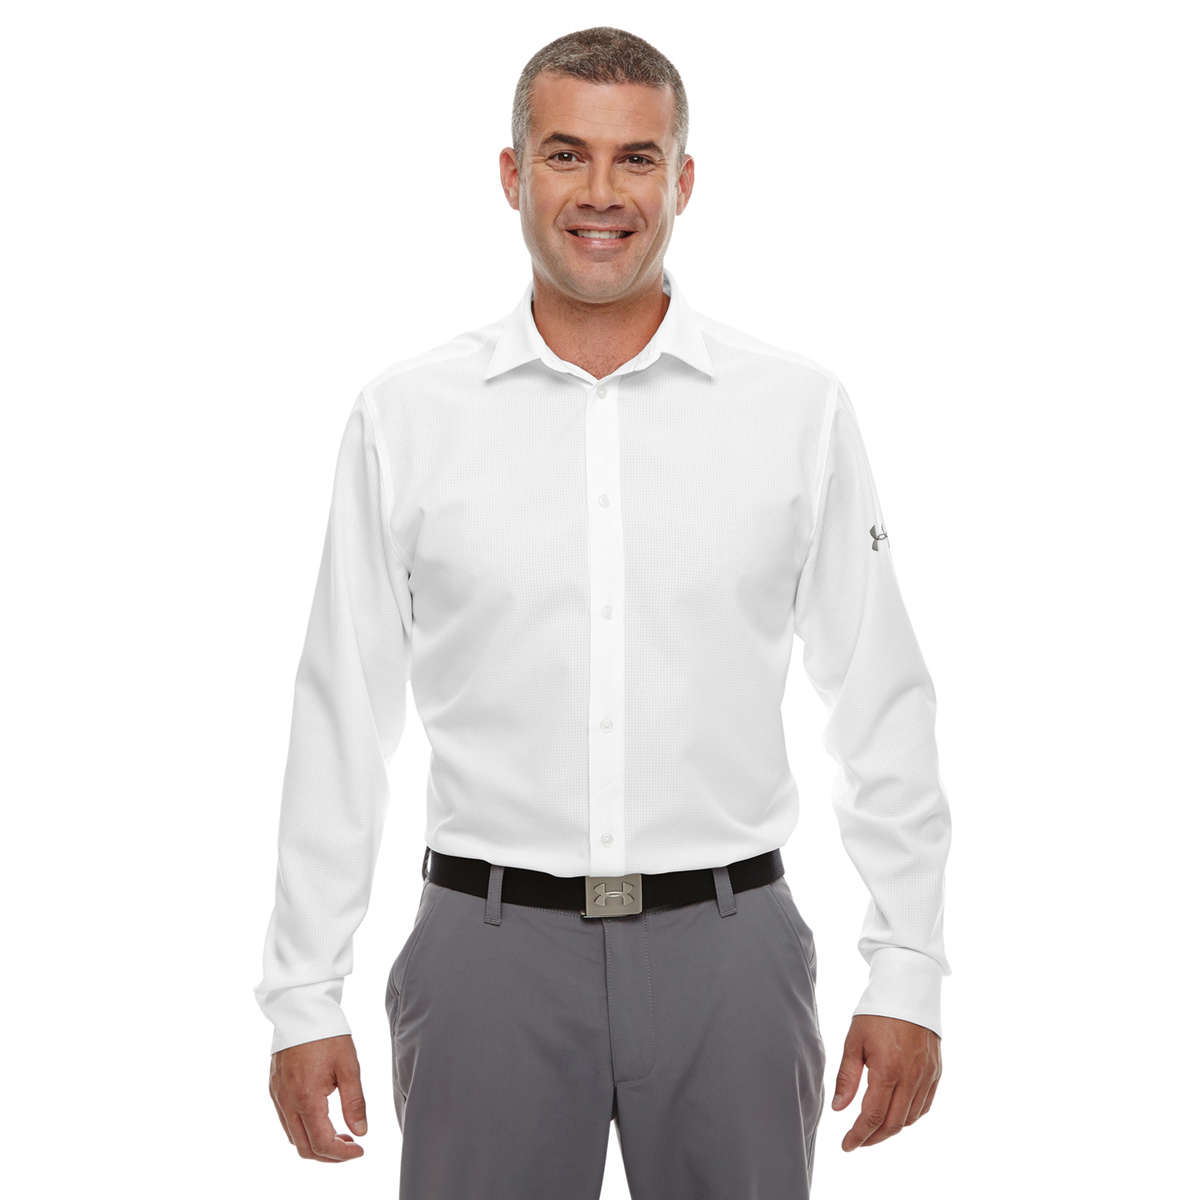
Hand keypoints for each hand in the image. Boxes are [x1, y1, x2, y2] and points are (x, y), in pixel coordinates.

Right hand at [268, 1033, 368, 1160]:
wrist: (302, 1009)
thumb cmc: (327, 1034)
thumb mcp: (349, 1066)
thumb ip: (354, 1102)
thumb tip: (360, 1132)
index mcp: (306, 1097)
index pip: (322, 1143)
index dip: (343, 1154)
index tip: (360, 1150)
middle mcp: (287, 1102)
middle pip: (305, 1148)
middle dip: (330, 1155)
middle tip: (351, 1146)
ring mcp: (277, 1097)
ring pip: (294, 1138)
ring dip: (316, 1144)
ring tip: (340, 1134)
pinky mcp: (274, 1089)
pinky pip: (287, 1121)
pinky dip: (304, 1130)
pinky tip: (322, 1119)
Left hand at [832, 1014, 940, 1150]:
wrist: (908, 989)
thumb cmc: (876, 1012)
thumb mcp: (854, 1041)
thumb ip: (847, 1077)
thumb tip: (839, 1109)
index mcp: (888, 1070)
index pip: (873, 1116)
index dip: (859, 1135)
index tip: (846, 1145)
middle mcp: (911, 1077)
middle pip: (894, 1124)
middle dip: (874, 1137)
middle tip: (857, 1141)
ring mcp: (927, 1076)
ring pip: (911, 1118)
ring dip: (892, 1129)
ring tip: (873, 1128)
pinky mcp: (936, 1071)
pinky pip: (925, 1105)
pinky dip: (909, 1116)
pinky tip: (895, 1113)